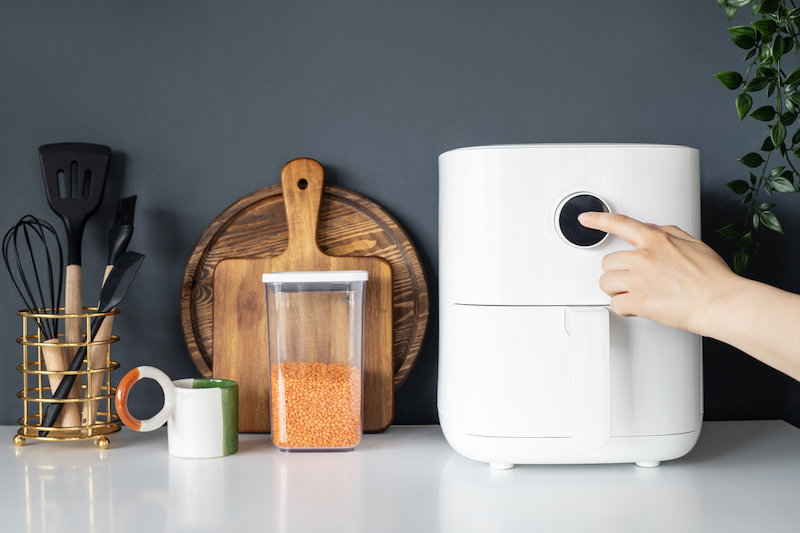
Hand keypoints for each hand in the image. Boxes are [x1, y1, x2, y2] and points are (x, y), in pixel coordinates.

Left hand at [578, 212, 740, 334]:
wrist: (719, 301)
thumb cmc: (712, 278)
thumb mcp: (693, 243)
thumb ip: (669, 233)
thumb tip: (652, 228)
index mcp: (656, 240)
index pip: (620, 224)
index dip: (599, 220)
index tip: (586, 219)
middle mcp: (643, 257)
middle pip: (608, 262)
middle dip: (617, 273)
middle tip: (633, 281)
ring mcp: (638, 279)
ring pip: (606, 283)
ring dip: (617, 290)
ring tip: (635, 294)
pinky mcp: (638, 301)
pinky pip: (615, 304)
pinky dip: (624, 309)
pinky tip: (637, 308)